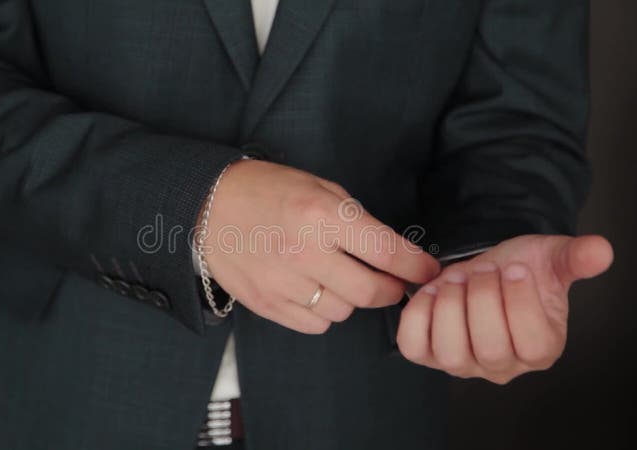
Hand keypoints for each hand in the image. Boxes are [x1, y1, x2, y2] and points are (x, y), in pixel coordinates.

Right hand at [202, 159, 439, 333]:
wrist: (209, 207)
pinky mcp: (268, 305)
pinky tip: (314, 290)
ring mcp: (284, 283)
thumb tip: (390, 254)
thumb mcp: (318, 187)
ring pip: (343, 311)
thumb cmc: (268, 191)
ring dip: (352, 299)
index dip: (416, 266)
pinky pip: (315, 324)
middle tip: (393, 283)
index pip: (386, 251)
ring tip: (339, 278)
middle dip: (391, 290)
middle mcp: (306, 252)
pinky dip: (323, 312)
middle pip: (370, 292)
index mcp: (323, 215)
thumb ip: (355, 220)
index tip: (427, 272)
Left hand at [396, 234, 612, 383]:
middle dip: (483, 298)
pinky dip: (418, 315)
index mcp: (541, 349)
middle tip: (484, 270)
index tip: (515, 269)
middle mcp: (502, 366)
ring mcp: (463, 363)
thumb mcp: (552, 258)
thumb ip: (576, 258)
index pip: (532, 343)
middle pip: (490, 348)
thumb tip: (601, 251)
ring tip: (458, 279)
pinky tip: (432, 291)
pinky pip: (413, 346)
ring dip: (450, 305)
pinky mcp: (428, 353)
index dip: (519, 301)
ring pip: (451, 352)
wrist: (486, 269)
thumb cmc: (521, 270)